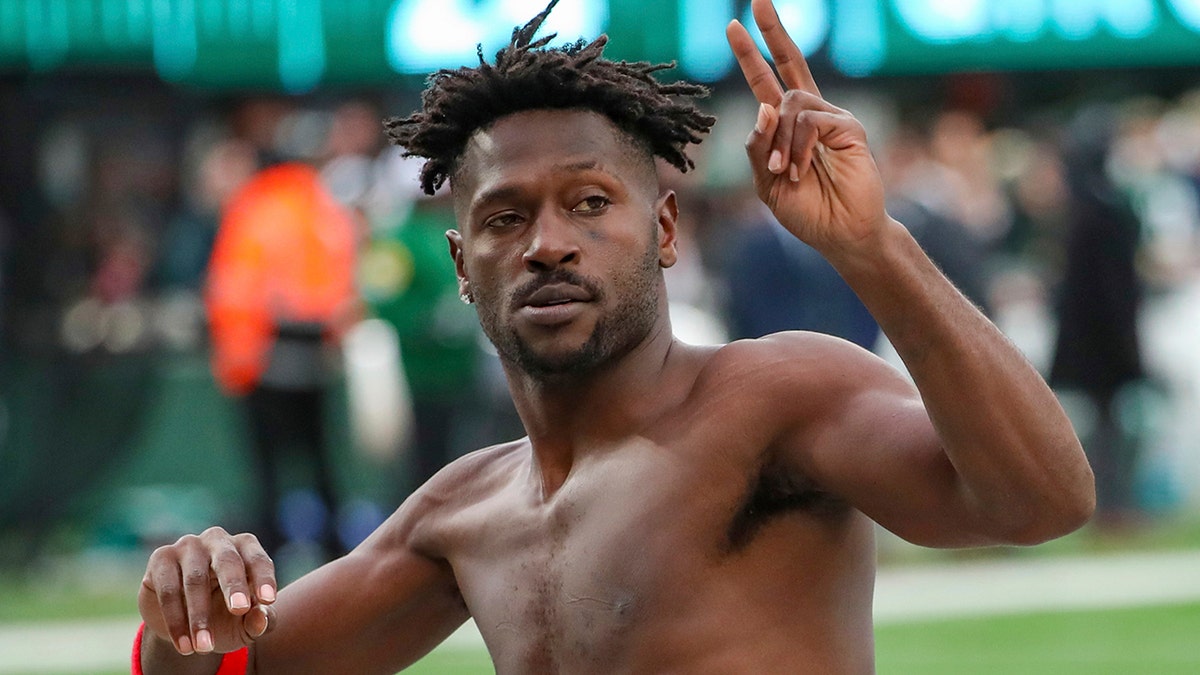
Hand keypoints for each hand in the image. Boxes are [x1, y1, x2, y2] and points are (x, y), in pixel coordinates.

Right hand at [138, 527, 276, 655]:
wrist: (185, 624)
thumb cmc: (225, 615)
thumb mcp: (245, 624)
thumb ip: (259, 621)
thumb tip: (262, 618)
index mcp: (245, 548)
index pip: (257, 560)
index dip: (264, 579)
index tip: (268, 601)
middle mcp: (217, 540)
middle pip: (227, 560)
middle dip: (234, 585)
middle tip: (239, 610)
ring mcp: (188, 546)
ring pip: (194, 580)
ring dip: (199, 616)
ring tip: (204, 648)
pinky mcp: (161, 559)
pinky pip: (168, 590)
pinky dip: (175, 620)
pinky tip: (184, 645)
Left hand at [726, 0, 887, 255]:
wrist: (839, 235)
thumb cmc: (806, 211)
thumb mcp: (765, 181)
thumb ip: (758, 146)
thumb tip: (764, 106)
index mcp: (787, 125)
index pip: (767, 80)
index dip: (752, 54)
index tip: (735, 26)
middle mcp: (810, 114)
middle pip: (790, 62)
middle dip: (772, 31)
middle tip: (756, 2)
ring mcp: (831, 117)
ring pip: (789, 104)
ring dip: (778, 141)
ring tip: (784, 172)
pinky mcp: (850, 127)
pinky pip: (810, 122)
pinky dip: (798, 148)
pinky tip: (801, 169)